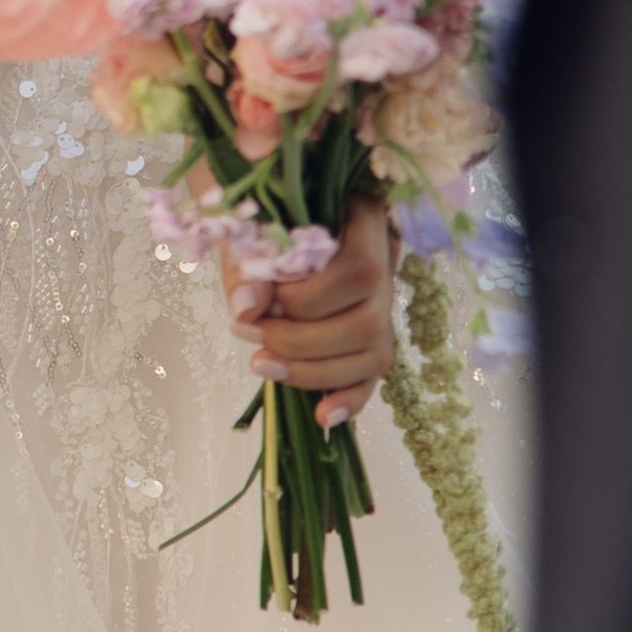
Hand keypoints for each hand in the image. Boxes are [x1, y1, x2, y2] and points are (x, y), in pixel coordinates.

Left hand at [224, 191, 394, 427]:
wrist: (266, 216)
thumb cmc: (261, 214)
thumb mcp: (248, 226)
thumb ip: (248, 261)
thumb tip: (247, 307)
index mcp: (363, 220)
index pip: (359, 268)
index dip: (307, 295)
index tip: (255, 300)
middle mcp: (385, 266)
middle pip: (367, 319)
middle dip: (301, 338)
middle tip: (246, 333)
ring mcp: (382, 306)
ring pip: (372, 352)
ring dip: (312, 370)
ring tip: (259, 365)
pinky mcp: (370, 340)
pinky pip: (373, 377)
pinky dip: (349, 399)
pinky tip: (322, 417)